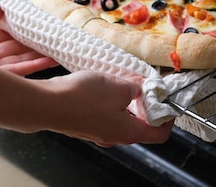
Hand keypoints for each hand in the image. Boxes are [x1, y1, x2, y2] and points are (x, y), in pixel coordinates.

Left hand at [0, 5, 57, 75]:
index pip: (1, 39)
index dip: (17, 31)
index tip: (32, 23)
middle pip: (13, 52)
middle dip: (32, 45)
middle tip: (51, 36)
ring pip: (19, 64)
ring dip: (38, 56)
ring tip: (57, 47)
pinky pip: (18, 74)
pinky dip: (35, 66)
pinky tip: (50, 58)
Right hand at [44, 70, 173, 146]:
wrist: (47, 104)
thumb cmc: (83, 99)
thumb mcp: (119, 86)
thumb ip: (136, 88)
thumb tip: (143, 87)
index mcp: (128, 133)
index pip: (159, 133)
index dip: (168, 117)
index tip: (169, 100)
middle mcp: (114, 137)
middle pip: (140, 123)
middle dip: (145, 102)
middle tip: (144, 83)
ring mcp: (97, 131)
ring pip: (120, 116)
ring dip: (125, 98)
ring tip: (122, 79)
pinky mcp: (83, 123)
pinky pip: (103, 112)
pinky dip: (109, 99)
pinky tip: (103, 83)